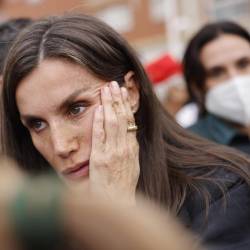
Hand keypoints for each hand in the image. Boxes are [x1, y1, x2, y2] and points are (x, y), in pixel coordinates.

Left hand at [89, 81, 139, 203]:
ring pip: (112, 123)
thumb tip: (130, 135)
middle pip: (122, 118)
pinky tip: (97, 109)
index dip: (126, 105)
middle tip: (114, 83)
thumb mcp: (133, 165)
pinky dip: (98, 122)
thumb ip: (130, 149)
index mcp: (132, 148)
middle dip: (117, 99)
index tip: (123, 92)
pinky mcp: (100, 158)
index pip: (130, 121)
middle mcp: (124, 147)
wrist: (118, 201)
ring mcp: (113, 152)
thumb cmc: (124, 184)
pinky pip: (100, 136)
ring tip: (106, 89)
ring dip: (109, 105)